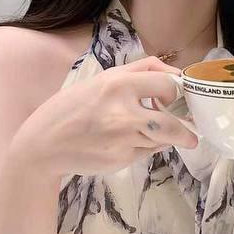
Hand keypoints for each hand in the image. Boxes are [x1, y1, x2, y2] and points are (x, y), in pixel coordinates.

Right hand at [15, 56, 198, 182]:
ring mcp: (123, 138)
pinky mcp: (122, 159)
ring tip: (176, 138)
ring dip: (169, 138)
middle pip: (171, 121)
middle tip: (190, 130)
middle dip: (185, 128)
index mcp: (117, 83)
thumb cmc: (70, 108)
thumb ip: (134, 74)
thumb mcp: (99, 81)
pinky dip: (148, 147)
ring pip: (162, 138)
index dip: (178, 89)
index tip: (180, 95)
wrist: (43, 144)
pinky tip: (133, 143)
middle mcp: (123, 111)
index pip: (166, 82)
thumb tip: (171, 76)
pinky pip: (147, 151)